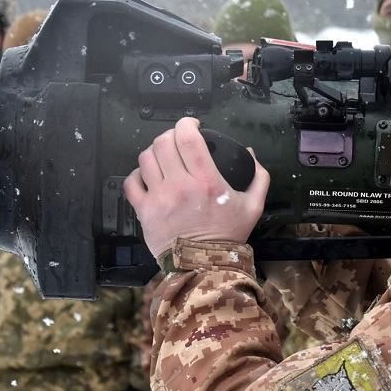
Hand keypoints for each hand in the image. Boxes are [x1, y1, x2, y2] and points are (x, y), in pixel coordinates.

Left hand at [123, 117, 269, 258]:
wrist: (205, 266)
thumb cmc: (228, 236)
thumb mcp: (254, 206)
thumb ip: (258, 177)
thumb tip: (251, 153)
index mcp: (207, 181)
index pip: (189, 139)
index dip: (187, 123)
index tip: (192, 125)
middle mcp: (180, 185)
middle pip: (163, 143)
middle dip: (171, 135)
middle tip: (178, 141)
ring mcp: (159, 198)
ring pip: (146, 158)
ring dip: (155, 152)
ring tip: (163, 157)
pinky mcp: (144, 211)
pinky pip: (132, 182)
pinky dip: (138, 174)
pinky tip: (149, 176)